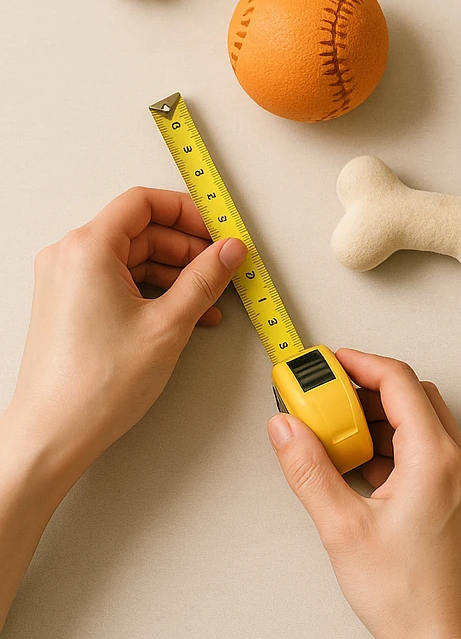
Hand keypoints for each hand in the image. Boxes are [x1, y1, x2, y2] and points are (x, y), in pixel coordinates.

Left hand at [6, 187, 245, 483]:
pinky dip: (156, 291)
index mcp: (88, 250)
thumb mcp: (169, 324)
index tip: (218, 229)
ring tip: (211, 297)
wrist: (52, 436)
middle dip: (188, 247)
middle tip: (223, 265)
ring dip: (177, 273)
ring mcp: (68, 281)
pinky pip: (122, 280)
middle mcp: (71, 257)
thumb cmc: (93, 386)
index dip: (188, 212)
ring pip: (136, 257)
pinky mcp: (72, 304)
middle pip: (143, 230)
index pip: (144, 203)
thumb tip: (229, 251)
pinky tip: (186, 313)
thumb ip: (205, 278)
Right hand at [268, 350, 460, 638]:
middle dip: (370, 389)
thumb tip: (286, 429)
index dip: (361, 363)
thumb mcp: (341, 528)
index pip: (400, 381)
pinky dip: (400, 444)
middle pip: (415, 396)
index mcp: (436, 459)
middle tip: (331, 397)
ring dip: (384, 418)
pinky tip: (367, 465)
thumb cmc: (405, 597)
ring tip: (342, 435)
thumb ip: (309, 469)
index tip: (332, 362)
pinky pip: (433, 448)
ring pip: (426, 421)